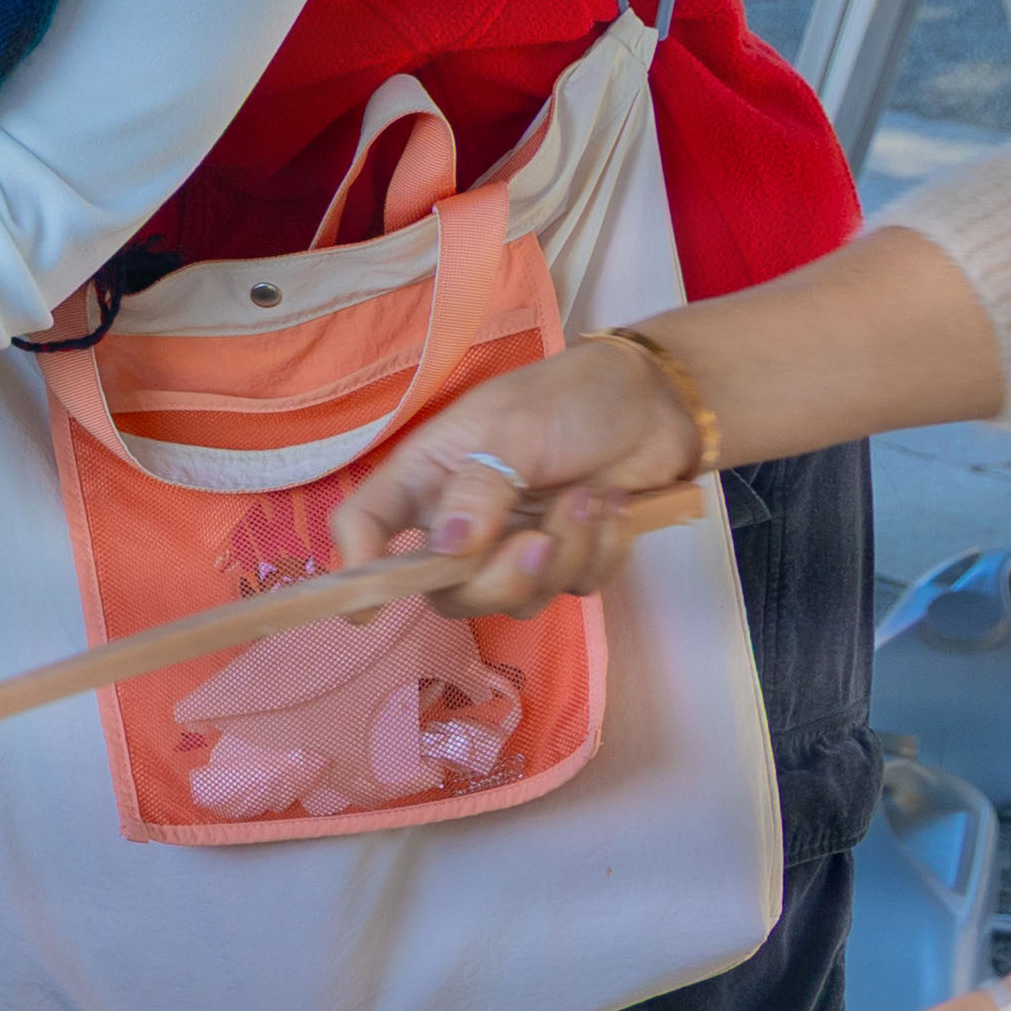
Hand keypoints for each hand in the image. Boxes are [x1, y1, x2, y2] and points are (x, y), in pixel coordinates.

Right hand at [328, 336, 708, 614]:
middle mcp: (460, 521)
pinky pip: (574, 588)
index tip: (367, 612)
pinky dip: (601, 553)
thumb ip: (481, 487)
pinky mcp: (565, 560)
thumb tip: (451, 548)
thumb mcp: (515, 426)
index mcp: (427, 477)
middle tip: (541, 544)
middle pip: (448, 591)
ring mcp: (512, 545)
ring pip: (517, 599)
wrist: (653, 401)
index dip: (357, 570)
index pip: (367, 524)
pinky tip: (613, 507)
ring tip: (590, 499)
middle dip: (499, 580)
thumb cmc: (566, 398)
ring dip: (564, 555)